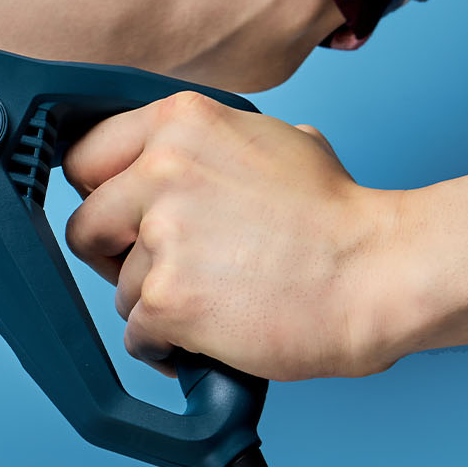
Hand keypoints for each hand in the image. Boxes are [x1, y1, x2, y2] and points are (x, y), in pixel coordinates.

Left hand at [63, 92, 406, 381]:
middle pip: (85, 225)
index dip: (101, 196)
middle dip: (116, 255)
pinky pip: (137, 333)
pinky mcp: (167, 298)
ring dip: (156, 304)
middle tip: (164, 268)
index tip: (119, 220)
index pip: (85, 158)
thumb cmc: (336, 216)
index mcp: (179, 122)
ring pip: (117, 287)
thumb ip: (201, 145)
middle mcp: (161, 170)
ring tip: (216, 300)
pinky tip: (209, 334)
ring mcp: (161, 236)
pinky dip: (167, 345)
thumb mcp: (268, 140)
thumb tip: (161, 155)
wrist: (382, 273)